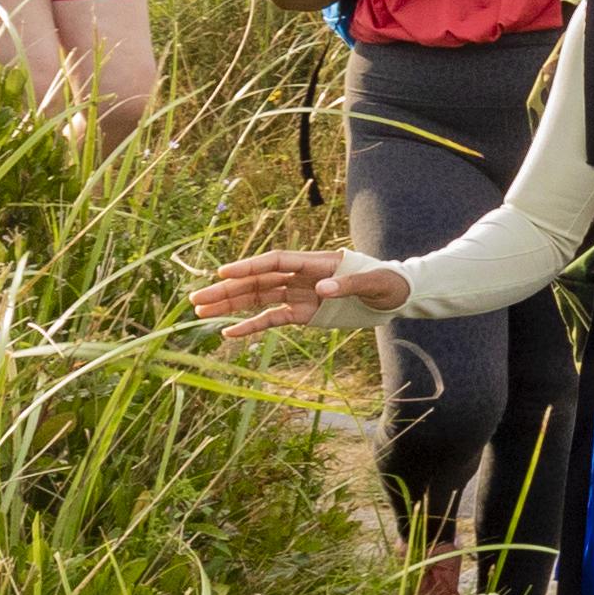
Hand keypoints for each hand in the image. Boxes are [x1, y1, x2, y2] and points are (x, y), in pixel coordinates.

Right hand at [191, 249, 411, 328]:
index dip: (249, 266)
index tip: (223, 272)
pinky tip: (228, 332)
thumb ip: (347, 284)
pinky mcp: (303, 313)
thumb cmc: (388, 282)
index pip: (274, 262)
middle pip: (258, 281)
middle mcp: (301, 276)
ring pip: (258, 299)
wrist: (397, 296)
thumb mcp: (374, 282)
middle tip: (196, 298)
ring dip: (230, 305)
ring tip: (200, 311)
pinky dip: (250, 326)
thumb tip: (320, 288)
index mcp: (315, 263)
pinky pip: (271, 319)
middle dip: (227, 289)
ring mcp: (299, 295)